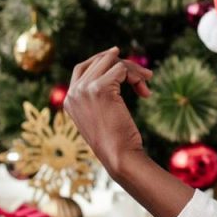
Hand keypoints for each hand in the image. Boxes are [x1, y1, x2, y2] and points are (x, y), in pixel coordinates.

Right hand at [64, 47, 152, 177]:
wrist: (118, 156)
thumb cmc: (116, 141)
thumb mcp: (102, 116)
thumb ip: (101, 96)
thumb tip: (120, 70)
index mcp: (69, 100)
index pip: (83, 67)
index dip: (104, 60)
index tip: (124, 63)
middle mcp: (73, 92)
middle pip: (100, 61)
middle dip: (126, 65)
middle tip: (146, 76)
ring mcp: (84, 89)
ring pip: (112, 61)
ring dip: (134, 71)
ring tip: (146, 87)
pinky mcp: (100, 88)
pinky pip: (121, 69)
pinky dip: (136, 77)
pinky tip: (144, 93)